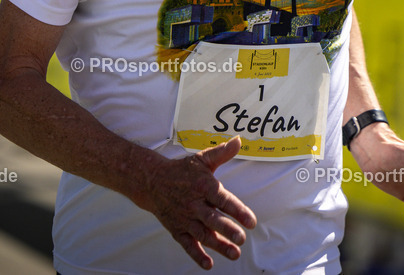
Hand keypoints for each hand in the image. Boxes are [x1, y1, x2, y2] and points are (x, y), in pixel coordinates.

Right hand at [131, 137, 256, 269]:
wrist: (152, 182)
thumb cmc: (182, 171)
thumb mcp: (201, 159)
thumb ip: (221, 153)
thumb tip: (239, 140)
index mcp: (203, 186)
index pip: (222, 199)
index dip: (237, 210)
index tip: (251, 221)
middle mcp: (194, 204)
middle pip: (212, 219)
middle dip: (227, 230)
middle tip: (242, 238)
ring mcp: (185, 218)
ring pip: (202, 234)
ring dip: (218, 246)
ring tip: (235, 254)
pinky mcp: (177, 229)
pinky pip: (187, 244)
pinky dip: (197, 255)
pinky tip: (208, 264)